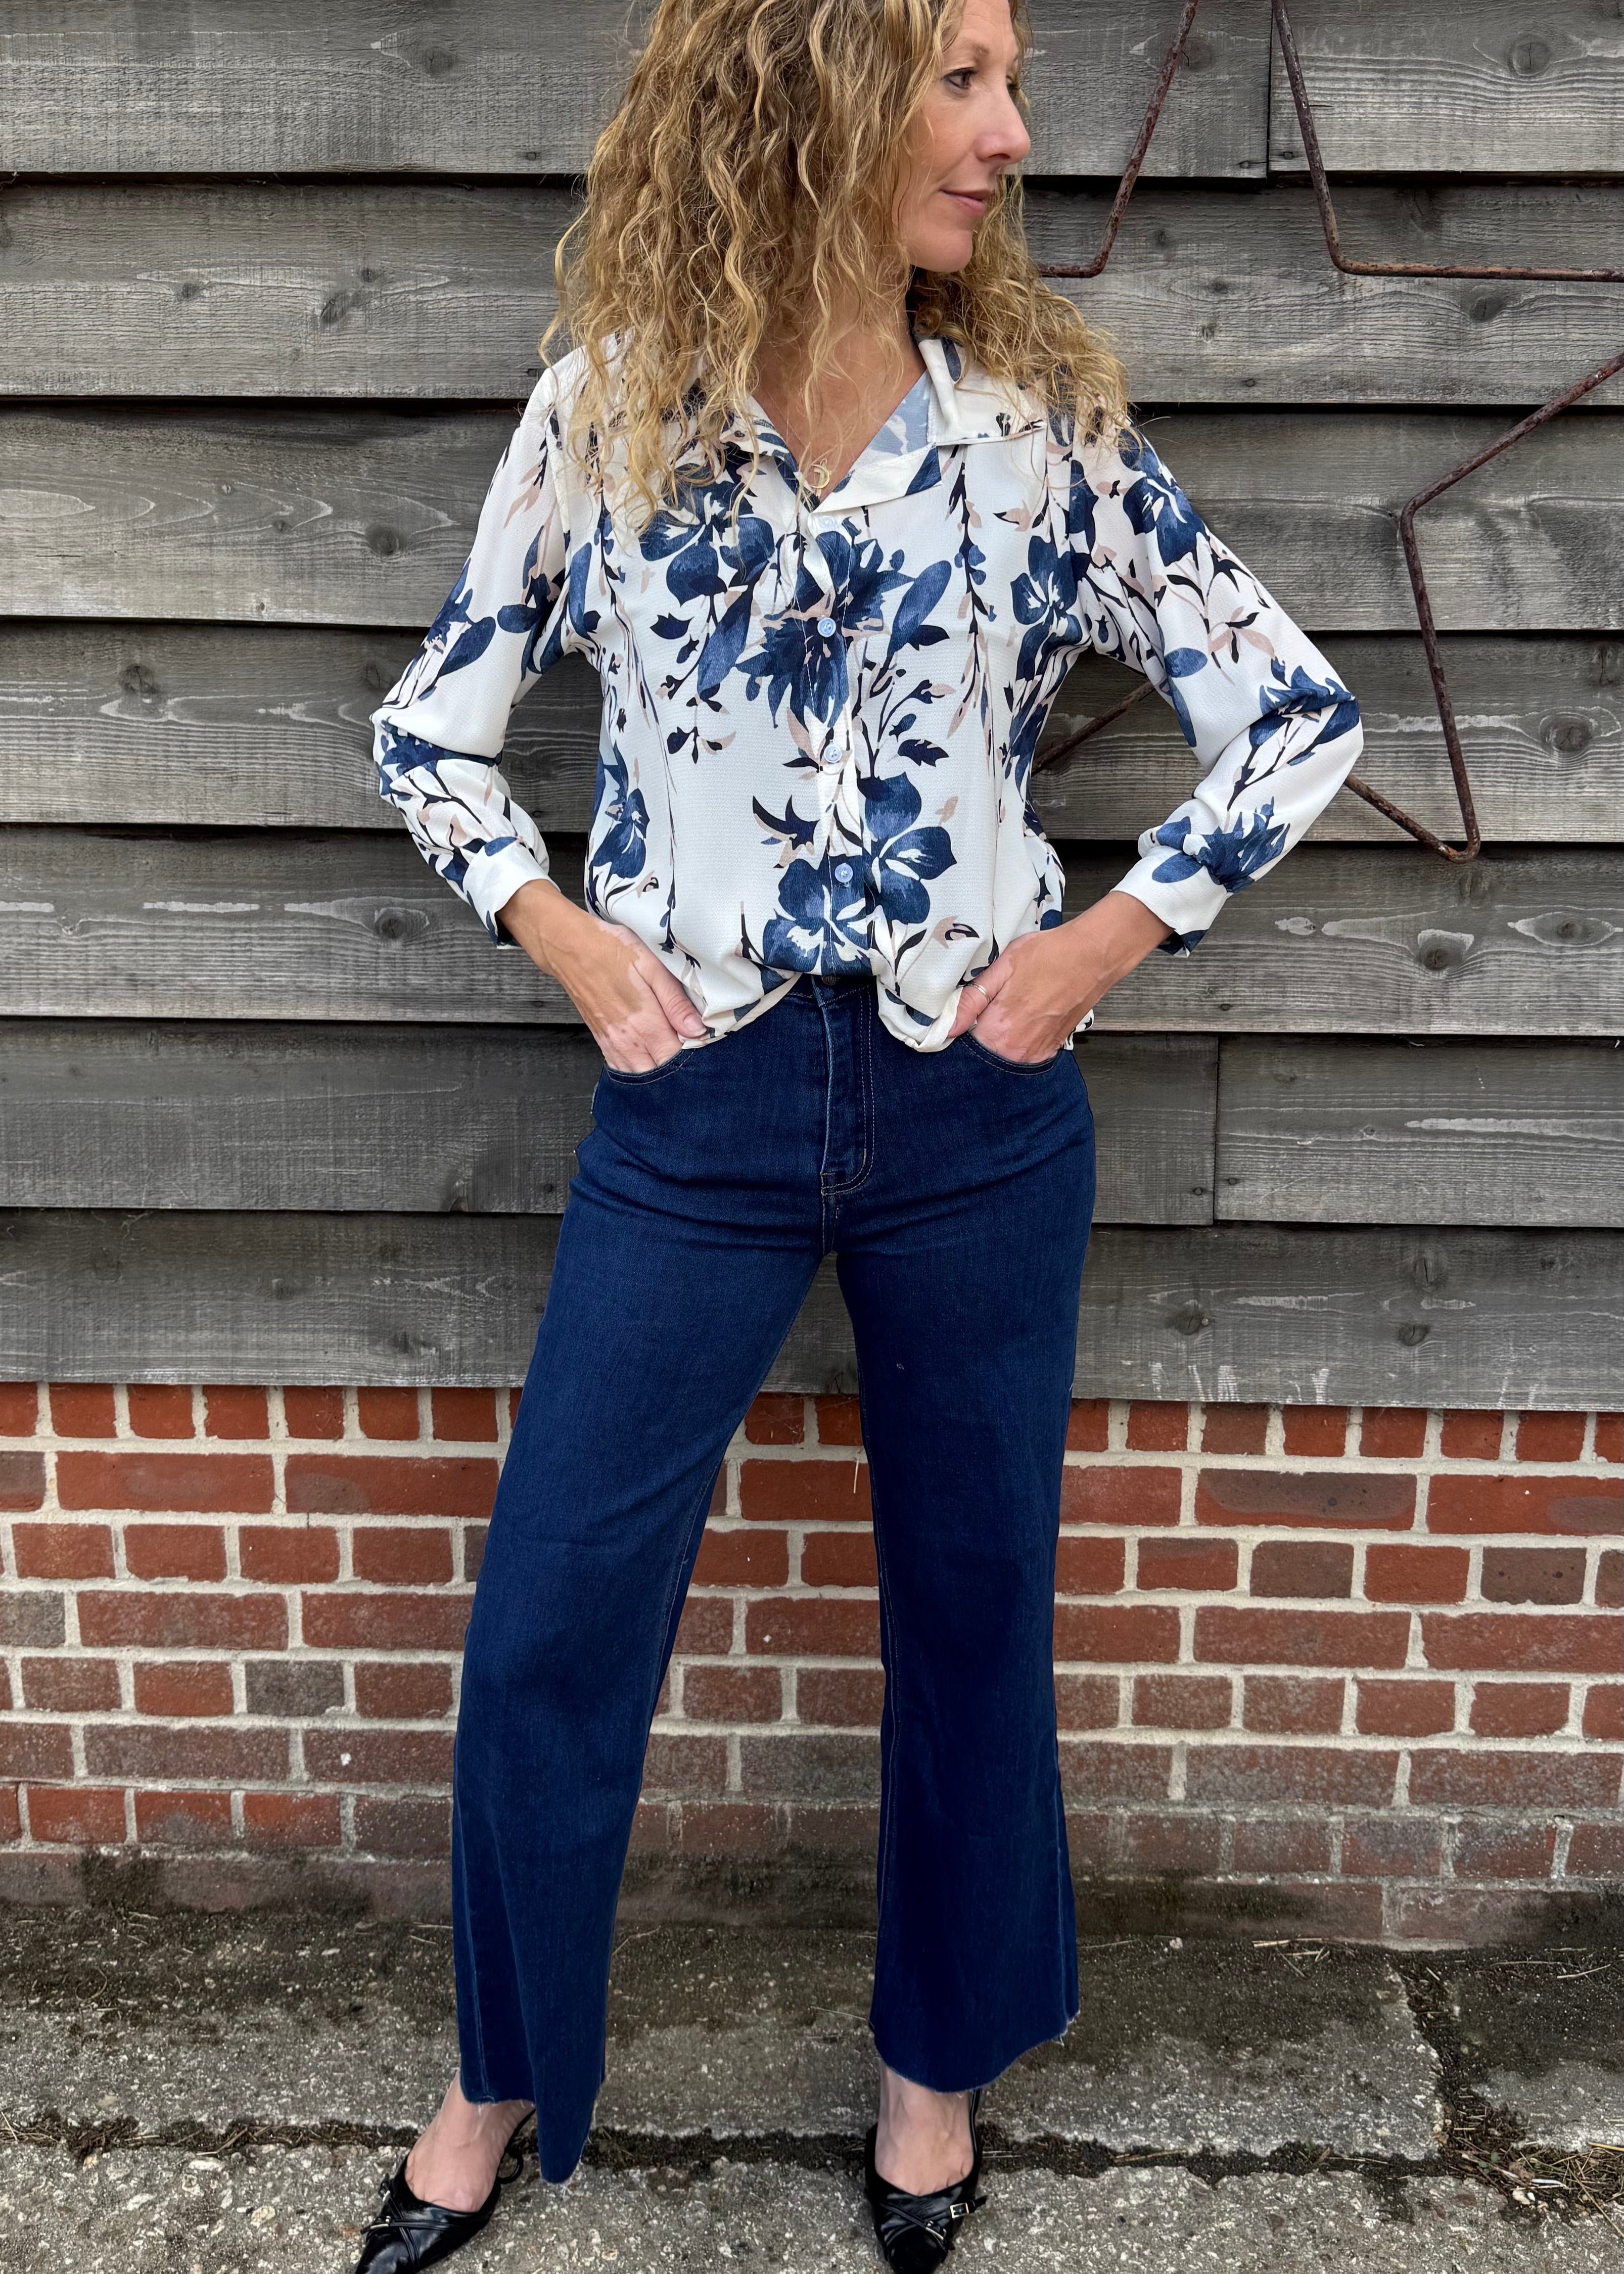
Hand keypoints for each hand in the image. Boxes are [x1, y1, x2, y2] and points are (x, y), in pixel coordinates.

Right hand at [496, 879, 706, 1070]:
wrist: (569, 947)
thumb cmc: (612, 950)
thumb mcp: (652, 966)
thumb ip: (675, 1002)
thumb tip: (698, 1031)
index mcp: (645, 1022)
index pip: (677, 1058)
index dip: (694, 1055)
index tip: (703, 1043)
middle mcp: (628, 1040)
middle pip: (660, 1072)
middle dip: (678, 1067)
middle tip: (690, 1048)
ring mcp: (612, 1043)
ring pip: (640, 1075)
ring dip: (657, 1070)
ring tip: (670, 1052)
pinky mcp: (602, 1040)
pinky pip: (622, 1068)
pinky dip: (638, 1068)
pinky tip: (648, 1056)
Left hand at [945, 890, 1172, 1058]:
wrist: (1093, 956)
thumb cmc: (1049, 955)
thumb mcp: (1003, 967)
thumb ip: (972, 1000)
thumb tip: (947, 1027)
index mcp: (999, 1030)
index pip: (964, 1045)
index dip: (960, 1029)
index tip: (963, 1016)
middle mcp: (1018, 1049)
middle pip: (984, 1052)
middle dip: (981, 1033)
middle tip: (990, 1007)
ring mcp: (1037, 1052)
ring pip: (1004, 1053)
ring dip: (1001, 1036)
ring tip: (1012, 1007)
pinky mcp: (1051, 1049)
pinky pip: (1024, 1052)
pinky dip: (1019, 1038)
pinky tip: (1026, 1015)